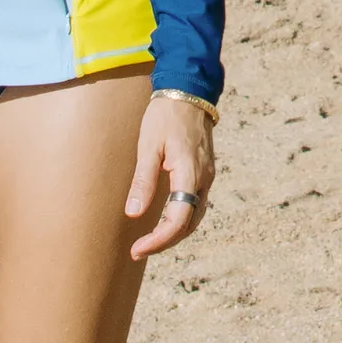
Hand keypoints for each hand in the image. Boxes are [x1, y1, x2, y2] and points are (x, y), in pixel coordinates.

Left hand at [125, 91, 213, 259]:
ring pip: (195, 216)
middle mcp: (204, 178)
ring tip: (149, 240)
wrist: (188, 92)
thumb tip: (133, 214)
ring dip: (174, 233)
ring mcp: (207, 176)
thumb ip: (143, 181)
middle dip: (165, 241)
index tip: (138, 249)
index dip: (159, 240)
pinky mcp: (205, 173)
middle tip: (138, 250)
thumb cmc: (164, 117)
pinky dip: (182, 218)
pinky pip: (196, 204)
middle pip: (189, 224)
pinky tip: (165, 221)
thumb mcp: (148, 146)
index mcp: (190, 172)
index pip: (178, 220)